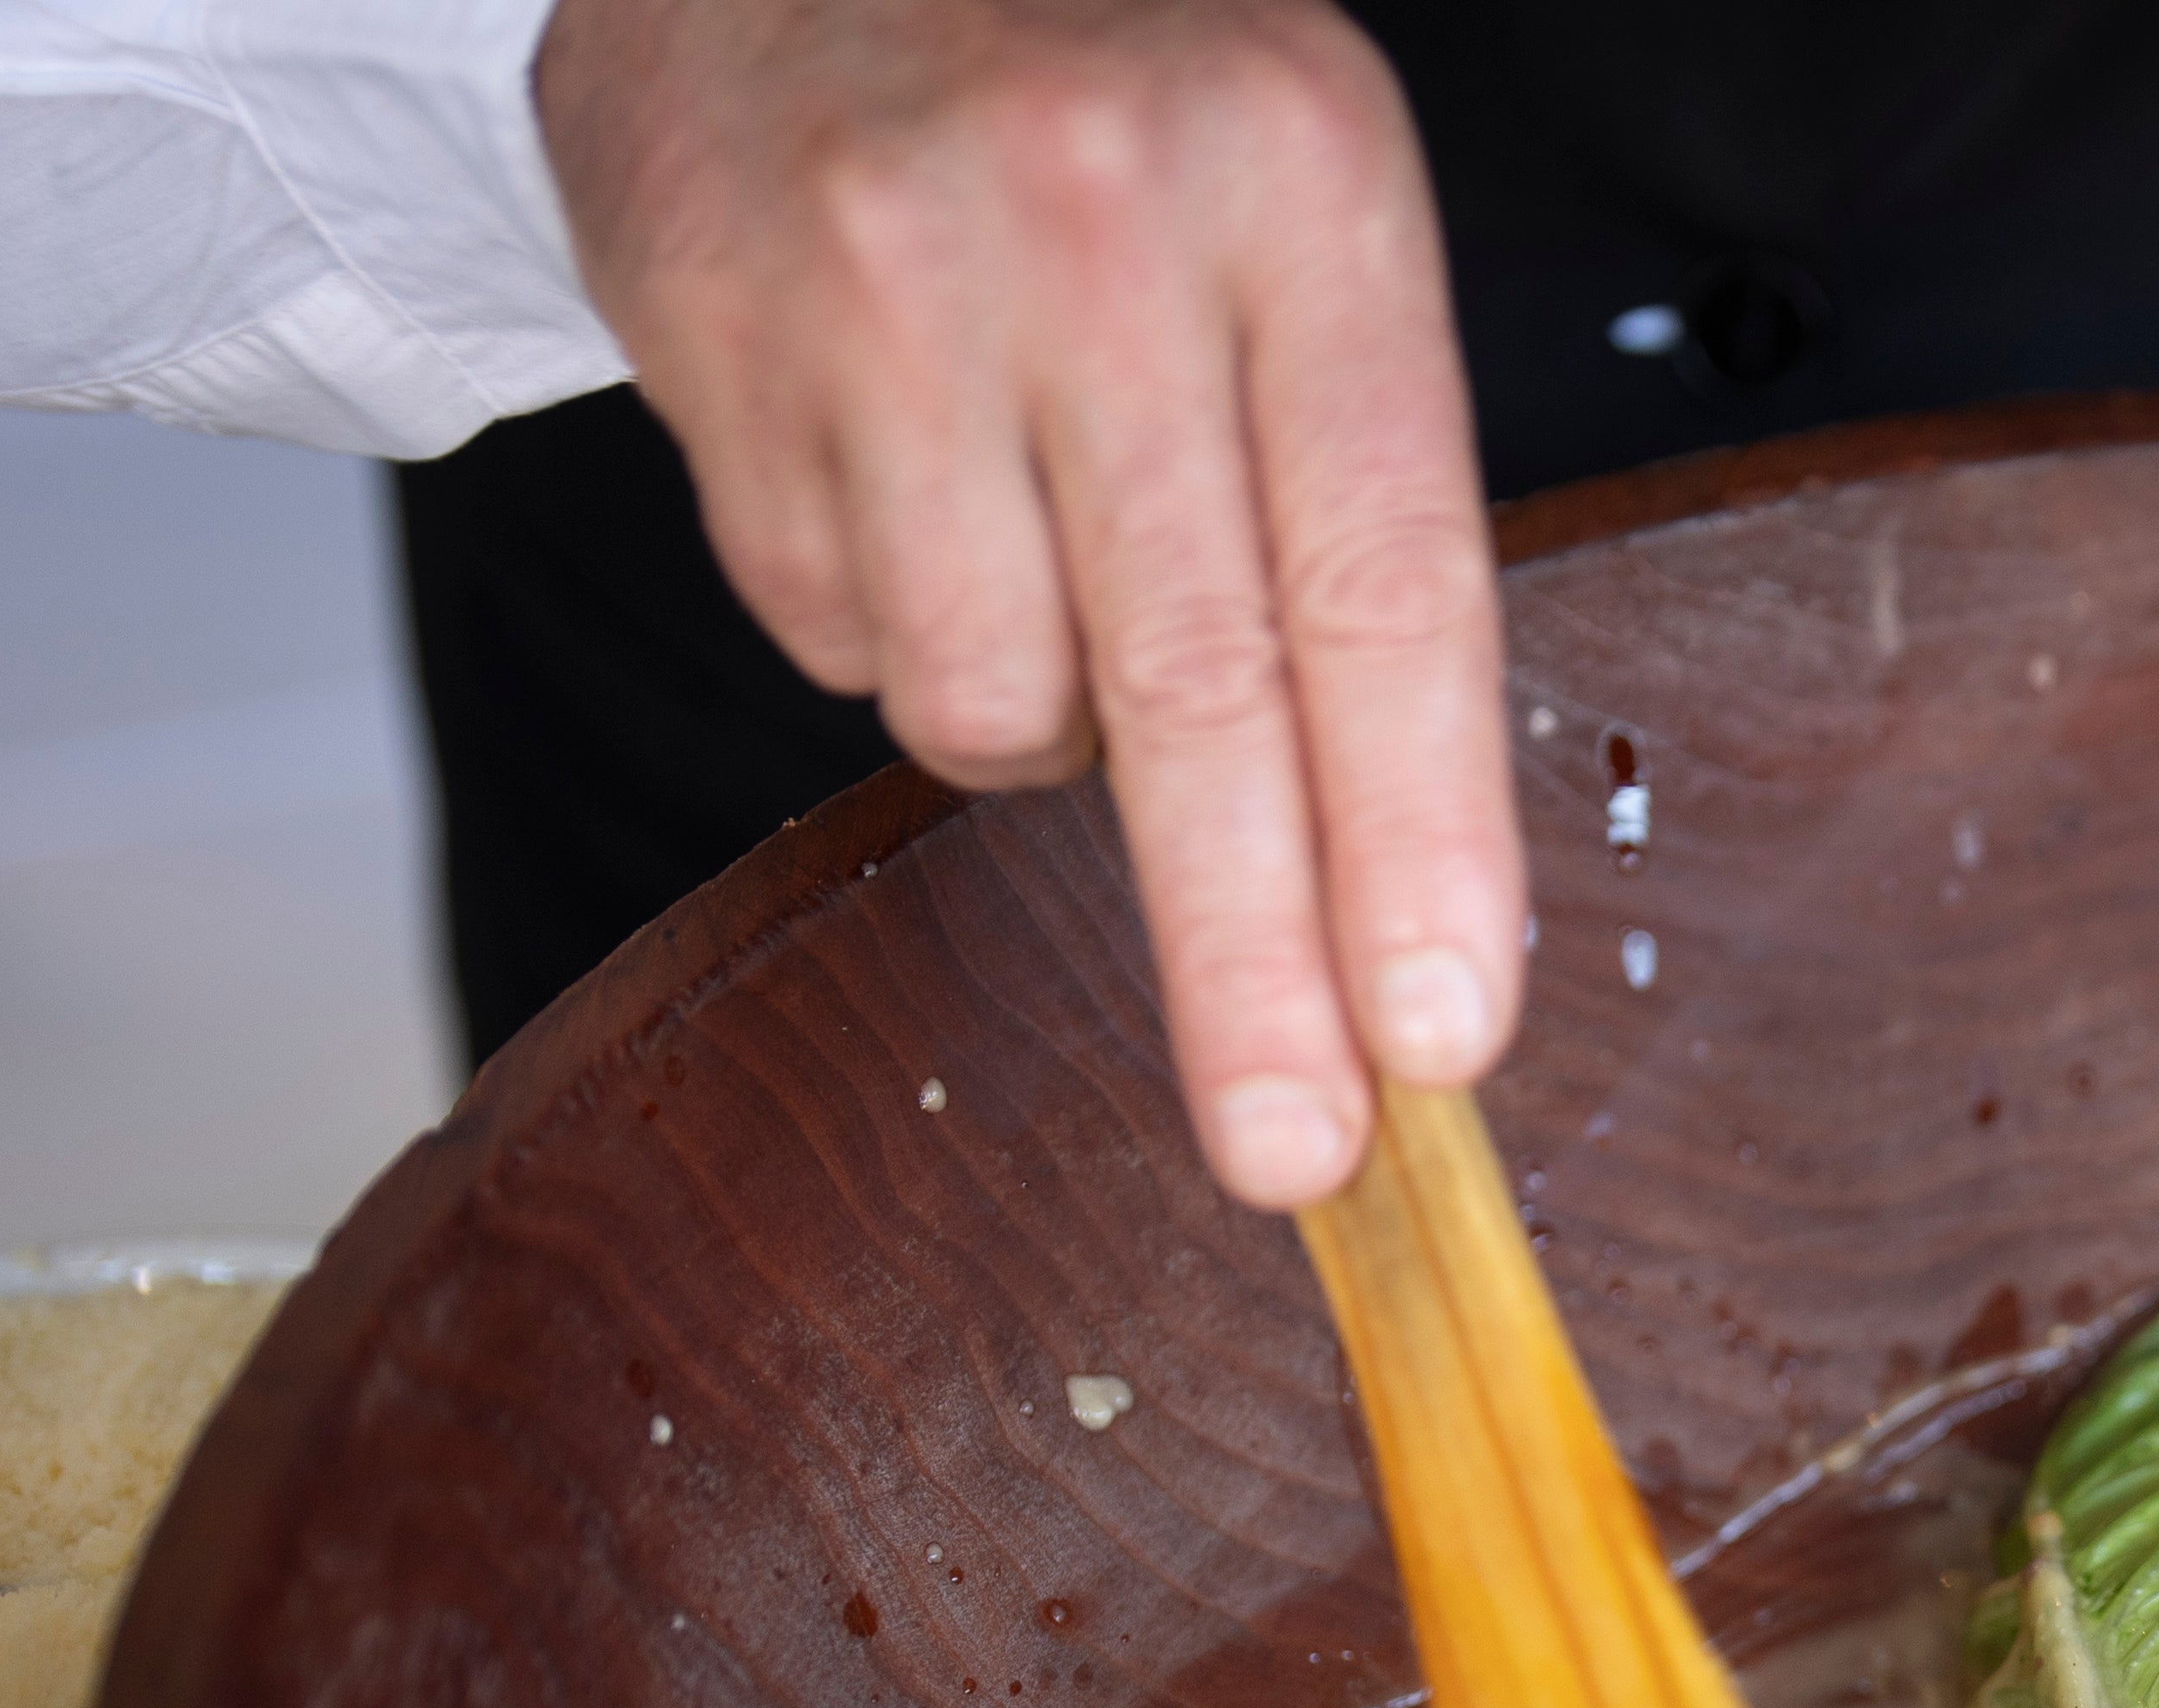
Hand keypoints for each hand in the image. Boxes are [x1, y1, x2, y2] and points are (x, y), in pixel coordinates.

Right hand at [534, 0, 1521, 1208]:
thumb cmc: (1119, 103)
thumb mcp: (1305, 224)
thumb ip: (1357, 511)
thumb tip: (1405, 881)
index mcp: (1306, 193)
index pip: (1389, 585)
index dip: (1417, 839)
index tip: (1440, 1035)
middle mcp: (1100, 232)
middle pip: (1201, 692)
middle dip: (1252, 961)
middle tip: (1294, 1152)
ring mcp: (888, 284)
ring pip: (987, 700)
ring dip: (1040, 730)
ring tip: (1043, 561)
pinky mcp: (718, 339)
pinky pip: (835, 634)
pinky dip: (894, 624)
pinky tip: (905, 474)